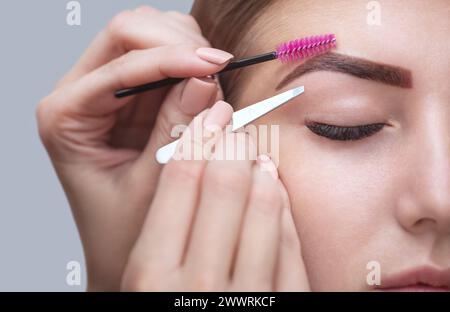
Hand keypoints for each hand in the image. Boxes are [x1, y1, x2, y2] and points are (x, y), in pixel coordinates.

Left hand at [36, 6, 232, 289]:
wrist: (121, 249)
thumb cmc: (125, 228)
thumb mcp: (152, 184)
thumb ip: (178, 130)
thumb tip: (207, 80)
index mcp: (67, 117)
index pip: (119, 61)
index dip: (171, 57)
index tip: (216, 65)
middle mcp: (81, 95)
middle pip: (129, 33)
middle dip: (178, 45)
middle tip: (219, 70)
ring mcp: (108, 92)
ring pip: (148, 37)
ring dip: (185, 51)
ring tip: (213, 84)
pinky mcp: (134, 98)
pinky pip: (164, 60)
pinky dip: (189, 64)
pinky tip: (205, 88)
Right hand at [121, 101, 309, 290]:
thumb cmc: (168, 307)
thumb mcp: (144, 282)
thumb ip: (162, 229)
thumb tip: (193, 160)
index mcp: (150, 276)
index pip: (180, 179)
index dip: (197, 136)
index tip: (209, 117)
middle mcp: (199, 286)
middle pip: (224, 182)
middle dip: (231, 143)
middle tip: (233, 129)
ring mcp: (249, 298)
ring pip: (264, 203)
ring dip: (260, 168)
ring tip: (253, 156)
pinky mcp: (286, 305)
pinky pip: (289, 240)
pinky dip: (281, 207)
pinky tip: (272, 192)